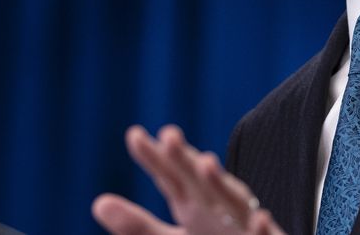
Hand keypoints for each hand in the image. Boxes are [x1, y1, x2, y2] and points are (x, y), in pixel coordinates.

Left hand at [92, 124, 285, 234]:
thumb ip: (137, 224)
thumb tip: (98, 203)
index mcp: (194, 204)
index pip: (171, 177)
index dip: (154, 158)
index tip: (135, 136)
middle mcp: (218, 207)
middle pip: (199, 181)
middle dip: (186, 159)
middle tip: (168, 134)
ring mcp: (242, 224)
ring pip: (234, 203)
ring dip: (221, 184)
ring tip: (205, 163)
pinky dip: (262, 227)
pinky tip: (259, 218)